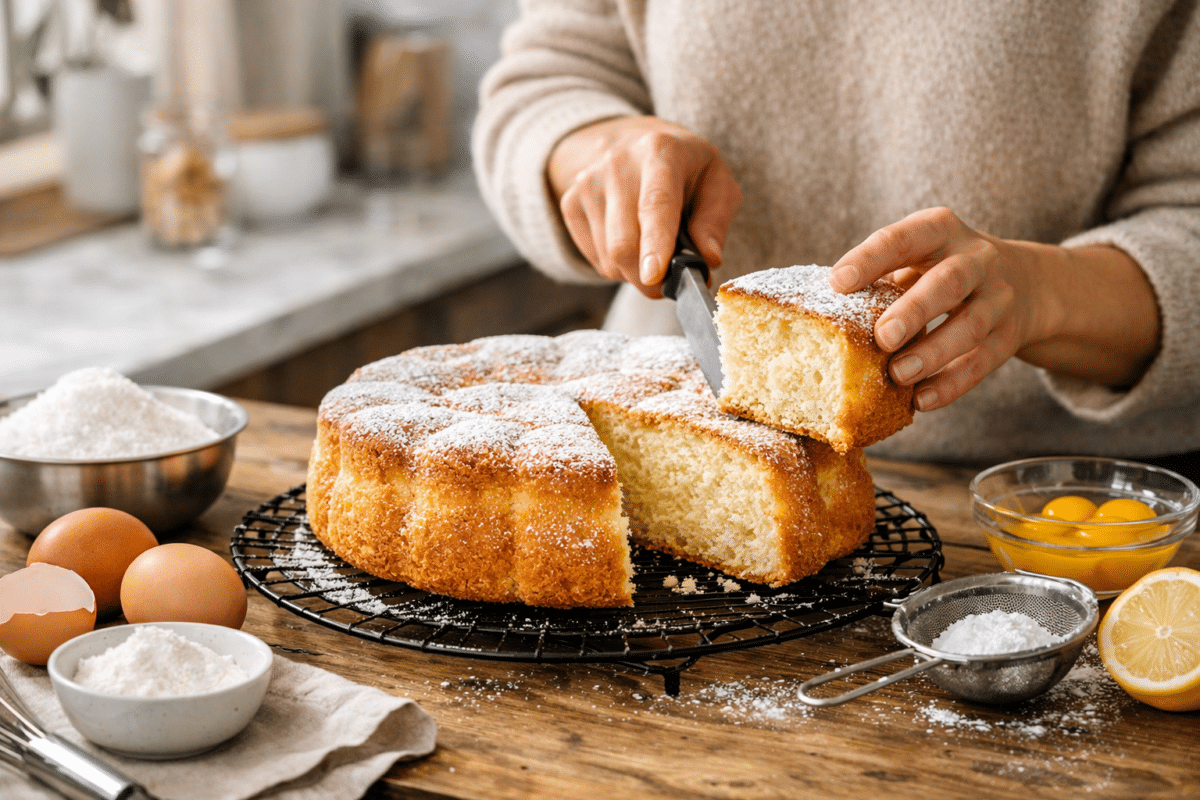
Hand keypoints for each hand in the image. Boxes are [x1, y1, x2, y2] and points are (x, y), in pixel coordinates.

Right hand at [547, 116, 741, 296]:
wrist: (631, 140)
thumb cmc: (683, 166)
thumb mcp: (716, 180)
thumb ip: (715, 221)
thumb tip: (708, 259)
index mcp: (660, 152)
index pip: (654, 204)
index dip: (655, 244)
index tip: (654, 276)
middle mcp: (617, 164)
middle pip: (623, 243)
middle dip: (648, 279)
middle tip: (670, 283)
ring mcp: (588, 183)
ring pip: (609, 258)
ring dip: (635, 272)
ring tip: (653, 249)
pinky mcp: (571, 202)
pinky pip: (595, 258)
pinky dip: (617, 265)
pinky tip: (631, 241)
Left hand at [829, 207, 1159, 411]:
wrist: (1029, 283)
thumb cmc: (943, 271)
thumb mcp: (918, 259)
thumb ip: (880, 279)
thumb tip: (821, 314)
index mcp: (939, 231)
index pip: (902, 238)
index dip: (869, 259)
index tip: (837, 283)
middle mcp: (976, 259)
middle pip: (949, 282)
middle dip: (914, 310)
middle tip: (881, 337)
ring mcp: (999, 298)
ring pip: (970, 326)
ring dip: (933, 353)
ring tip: (898, 375)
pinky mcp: (1010, 335)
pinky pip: (983, 362)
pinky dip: (952, 384)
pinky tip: (922, 400)